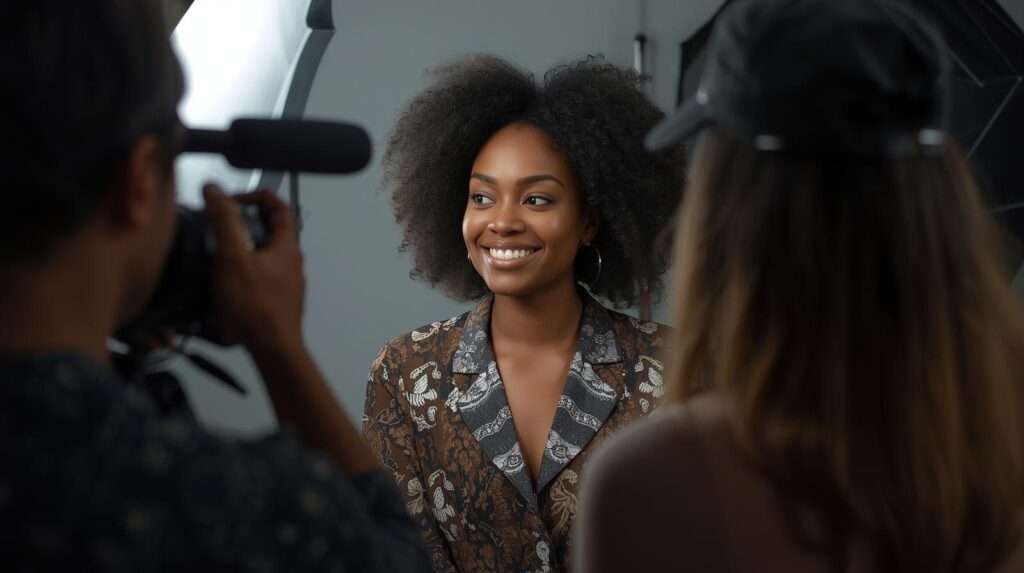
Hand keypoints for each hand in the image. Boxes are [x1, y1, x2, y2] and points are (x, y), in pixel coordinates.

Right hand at [202, 184, 304, 351]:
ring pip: (262, 257)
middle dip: (242, 224)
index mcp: (287, 246)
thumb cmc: (254, 304)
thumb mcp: (233, 257)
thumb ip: (224, 221)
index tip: (228, 201)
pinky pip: (258, 279)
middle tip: (216, 228)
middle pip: (269, 231)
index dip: (254, 195)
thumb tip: (214, 189)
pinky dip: (240, 274)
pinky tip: (221, 285)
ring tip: (213, 255)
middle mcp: (292, 263)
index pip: (279, 206)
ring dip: (239, 251)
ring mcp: (286, 285)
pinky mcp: (277, 303)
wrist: (272, 350)